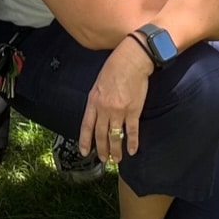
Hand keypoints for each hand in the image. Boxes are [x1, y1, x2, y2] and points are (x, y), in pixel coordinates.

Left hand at [79, 37, 152, 163]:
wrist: (131, 60)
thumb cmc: (115, 67)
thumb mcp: (98, 83)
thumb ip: (97, 100)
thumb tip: (97, 113)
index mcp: (94, 101)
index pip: (87, 126)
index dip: (85, 140)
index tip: (84, 151)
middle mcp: (104, 109)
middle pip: (101, 134)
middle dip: (102, 149)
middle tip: (104, 159)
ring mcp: (119, 111)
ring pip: (115, 136)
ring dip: (115, 150)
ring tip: (117, 159)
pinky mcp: (133, 111)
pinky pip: (132, 131)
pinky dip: (132, 142)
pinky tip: (132, 150)